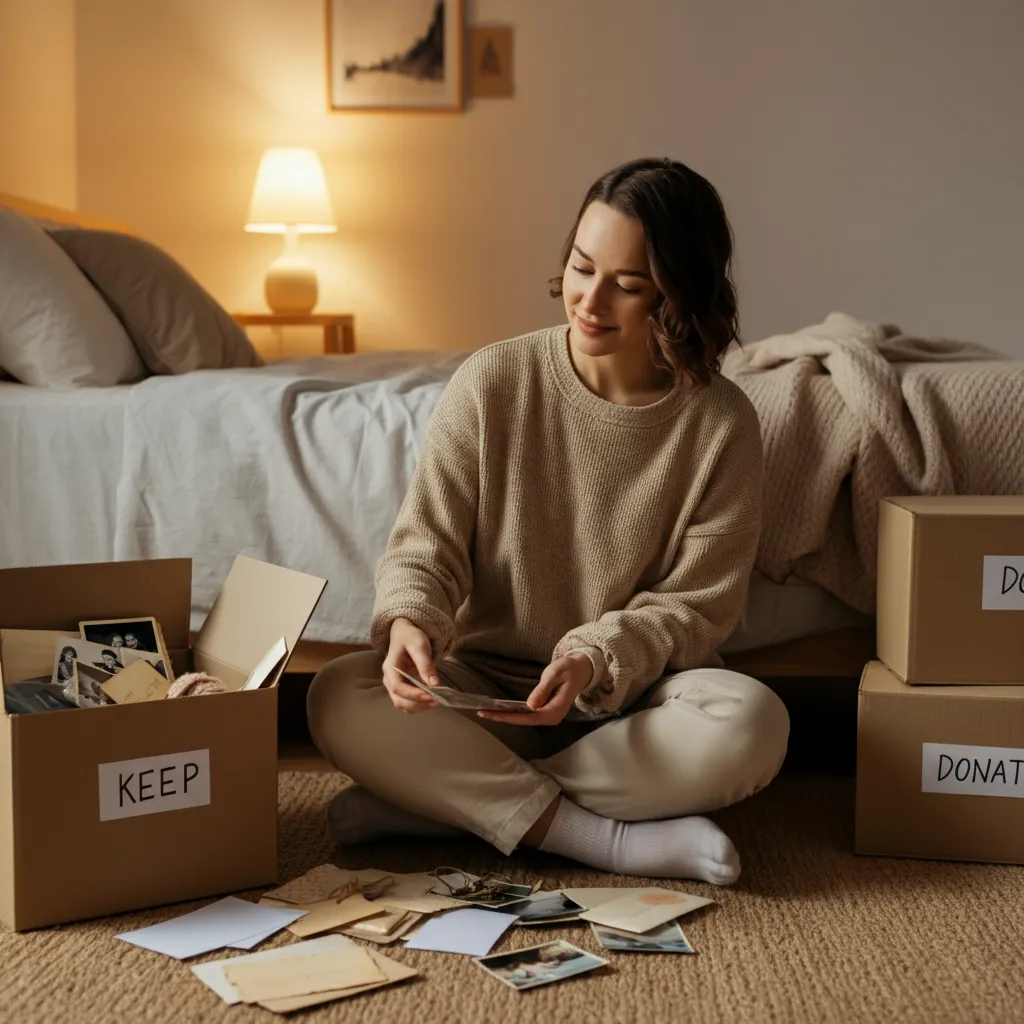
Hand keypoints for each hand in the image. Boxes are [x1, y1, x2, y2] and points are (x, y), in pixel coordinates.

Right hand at [382, 617, 442, 713]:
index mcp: (390, 668)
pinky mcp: (402, 686)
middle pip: (399, 700)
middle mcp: (389, 679)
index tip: (432, 695)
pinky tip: (432, 698)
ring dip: (419, 706)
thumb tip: (435, 684)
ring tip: (437, 701)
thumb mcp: (420, 646)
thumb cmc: (411, 636)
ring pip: (403, 704)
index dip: (414, 694)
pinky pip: (408, 701)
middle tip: (438, 701)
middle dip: (418, 704)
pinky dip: (419, 703)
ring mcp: (394, 684)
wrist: (405, 631)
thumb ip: (425, 665)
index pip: (398, 688)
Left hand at [479, 653, 593, 726]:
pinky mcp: (546, 712)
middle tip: (482, 713)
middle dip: (503, 718)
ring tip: (488, 712)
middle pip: (524, 721)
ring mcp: (550, 716)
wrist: (582, 670)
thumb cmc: (568, 669)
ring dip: (507, 716)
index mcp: (555, 709)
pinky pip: (528, 716)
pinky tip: (501, 710)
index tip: (492, 714)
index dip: (509, 717)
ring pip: (525, 720)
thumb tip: (530, 706)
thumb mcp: (554, 674)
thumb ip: (542, 690)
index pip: (528, 717)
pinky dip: (514, 713)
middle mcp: (552, 717)